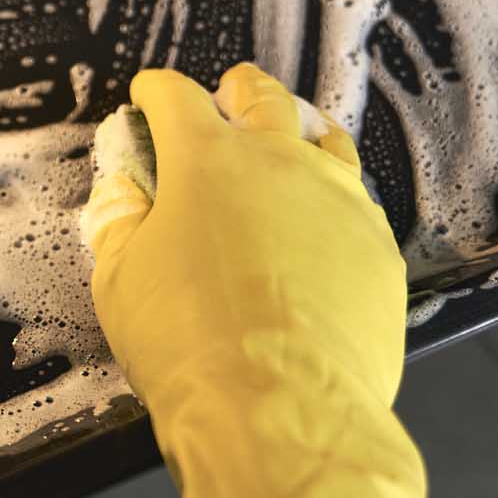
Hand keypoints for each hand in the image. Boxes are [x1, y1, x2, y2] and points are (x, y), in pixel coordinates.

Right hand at [85, 62, 406, 421]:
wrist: (279, 408)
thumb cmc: (186, 343)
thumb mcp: (119, 279)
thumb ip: (120, 221)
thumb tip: (123, 193)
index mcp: (205, 159)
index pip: (175, 98)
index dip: (155, 93)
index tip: (149, 96)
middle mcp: (278, 161)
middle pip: (262, 96)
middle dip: (238, 89)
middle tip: (228, 93)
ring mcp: (339, 200)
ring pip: (325, 139)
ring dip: (299, 133)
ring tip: (289, 143)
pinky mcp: (377, 247)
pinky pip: (357, 206)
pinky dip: (332, 203)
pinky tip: (321, 227)